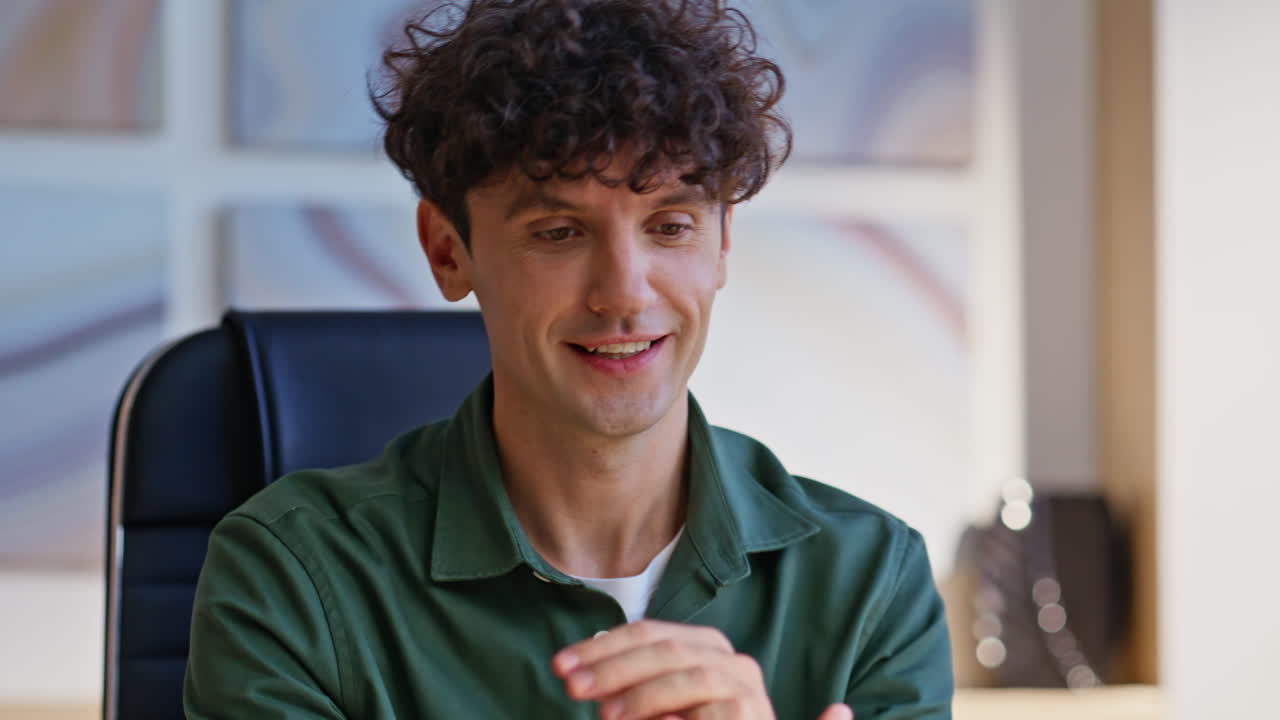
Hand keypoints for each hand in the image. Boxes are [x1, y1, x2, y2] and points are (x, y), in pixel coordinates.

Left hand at [552, 619, 853, 719]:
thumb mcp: (654, 707)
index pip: (647, 633)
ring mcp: (746, 686)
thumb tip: (581, 672)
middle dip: (614, 667)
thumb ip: (628, 688)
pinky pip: (714, 713)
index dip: (601, 646)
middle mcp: (730, 659)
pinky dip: (678, 717)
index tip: (560, 665)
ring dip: (643, 695)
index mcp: (704, 647)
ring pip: (691, 676)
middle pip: (666, 648)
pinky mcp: (752, 714)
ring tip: (607, 715)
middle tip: (574, 686)